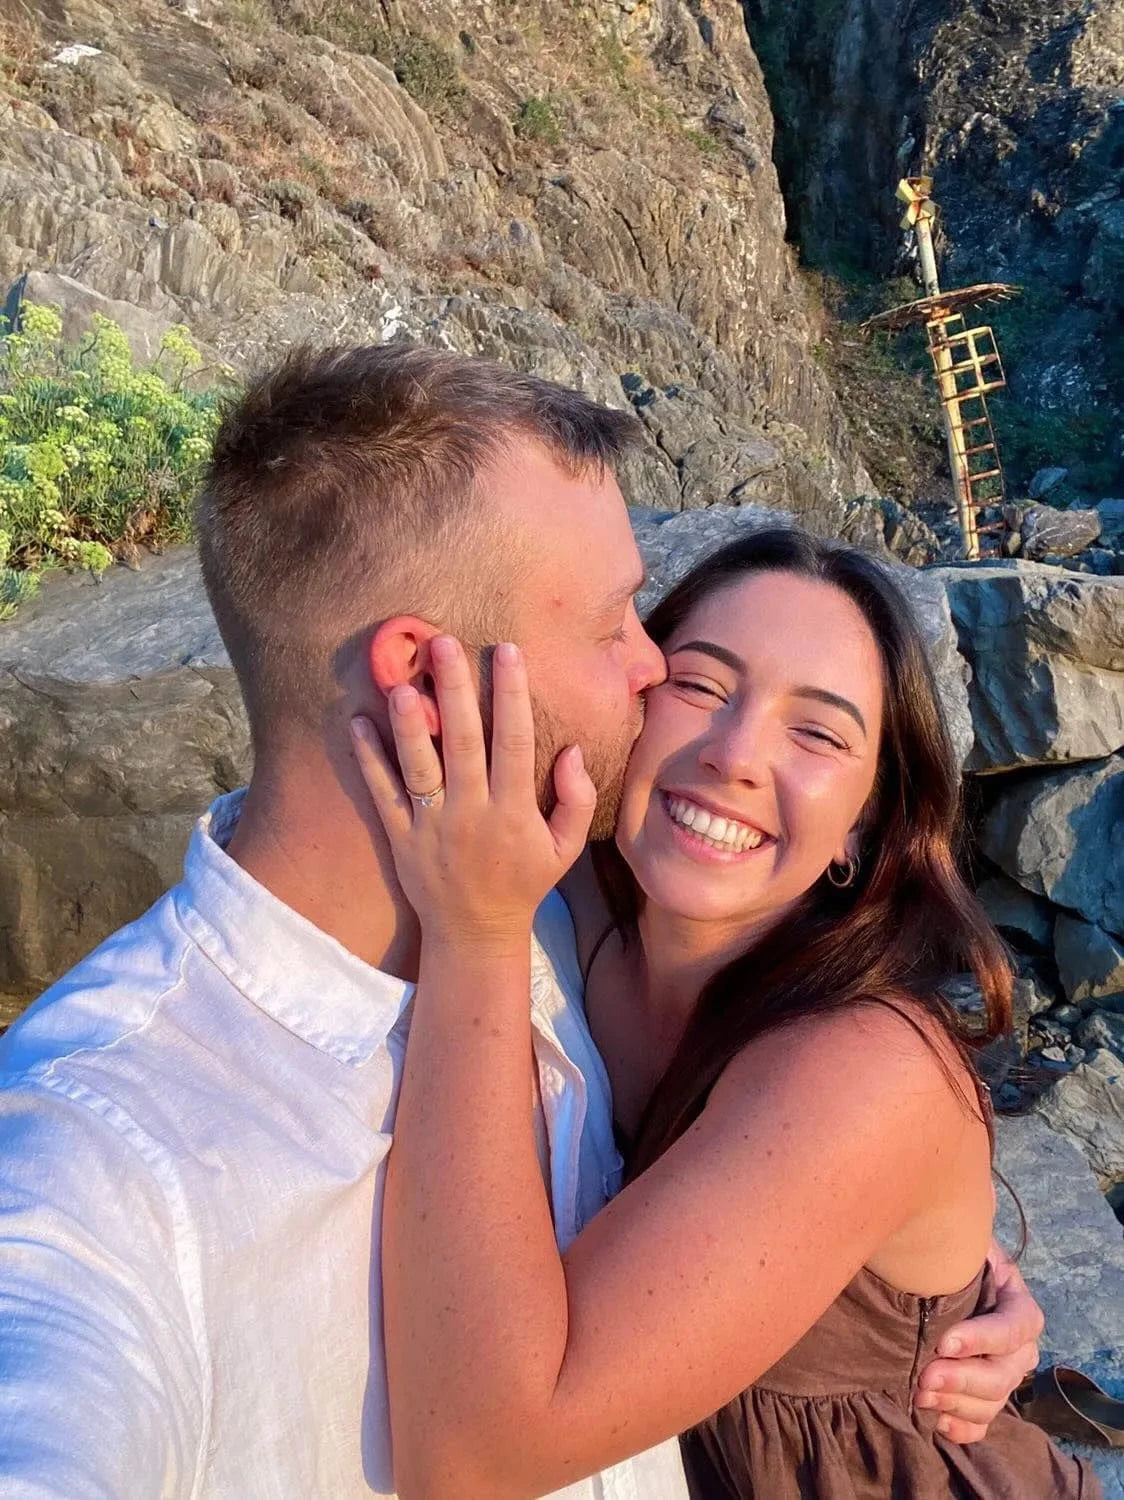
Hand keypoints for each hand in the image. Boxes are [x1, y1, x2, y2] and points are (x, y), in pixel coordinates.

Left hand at [350, 636, 596, 946]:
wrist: (474, 932)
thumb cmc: (525, 880)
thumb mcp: (566, 847)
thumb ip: (577, 799)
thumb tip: (572, 750)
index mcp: (513, 811)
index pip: (513, 742)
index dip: (511, 695)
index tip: (507, 651)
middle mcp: (471, 813)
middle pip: (461, 742)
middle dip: (454, 691)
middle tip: (444, 644)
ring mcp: (431, 825)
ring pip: (418, 767)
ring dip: (408, 724)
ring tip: (400, 682)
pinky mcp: (401, 836)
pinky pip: (382, 794)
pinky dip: (368, 760)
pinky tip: (357, 723)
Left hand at [914, 1245, 1042, 1441]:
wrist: (943, 1269)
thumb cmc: (953, 1254)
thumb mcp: (964, 1241)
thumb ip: (964, 1245)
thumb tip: (948, 1242)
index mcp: (1018, 1305)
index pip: (1015, 1326)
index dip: (983, 1338)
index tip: (944, 1342)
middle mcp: (1019, 1347)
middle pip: (1004, 1374)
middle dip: (963, 1379)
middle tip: (924, 1377)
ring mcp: (1003, 1374)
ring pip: (992, 1402)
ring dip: (957, 1404)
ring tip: (920, 1394)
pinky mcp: (983, 1397)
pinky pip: (982, 1424)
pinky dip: (962, 1429)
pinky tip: (938, 1421)